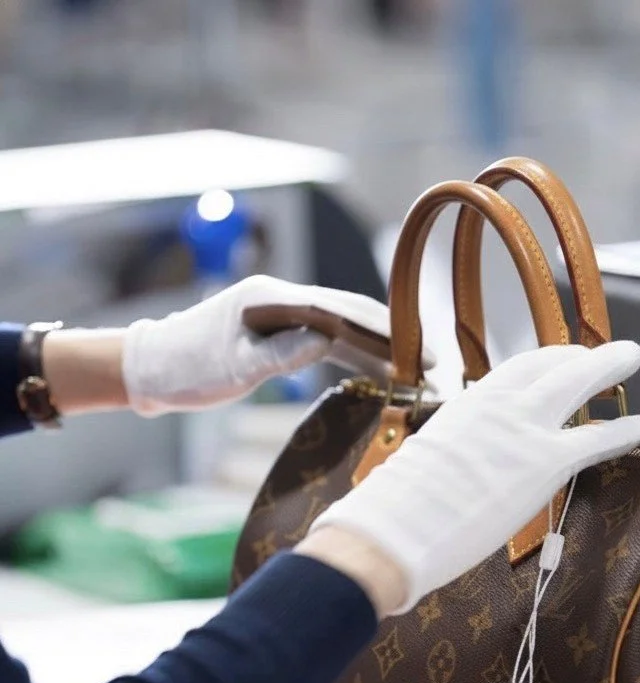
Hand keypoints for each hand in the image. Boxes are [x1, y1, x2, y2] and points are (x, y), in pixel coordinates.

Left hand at [122, 275, 394, 415]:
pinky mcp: (279, 333)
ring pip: (342, 326)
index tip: (412, 348)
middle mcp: (280, 298)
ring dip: (378, 346)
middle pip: (348, 312)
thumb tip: (327, 341)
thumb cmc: (186, 368)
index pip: (337, 309)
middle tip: (432, 361)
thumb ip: (281, 354)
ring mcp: (281, 314)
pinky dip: (355, 354)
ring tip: (416, 369)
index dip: (379, 328)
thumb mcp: (233, 368)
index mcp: (270, 299)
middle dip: (392, 336)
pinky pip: (327, 340)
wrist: (151, 368)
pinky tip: (381, 369)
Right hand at [306, 341, 639, 613]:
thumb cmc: (396, 511)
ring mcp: (523, 431)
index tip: (561, 359)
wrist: (394, 529)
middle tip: (607, 353)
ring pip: (577, 384)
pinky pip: (595, 438)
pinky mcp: (544, 464)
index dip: (546, 362)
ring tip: (632, 358)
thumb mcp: (426, 463)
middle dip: (583, 355)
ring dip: (608, 368)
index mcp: (468, 405)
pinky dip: (624, 428)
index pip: (517, 370)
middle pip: (551, 365)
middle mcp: (498, 407)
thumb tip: (451, 474)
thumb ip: (453, 456)